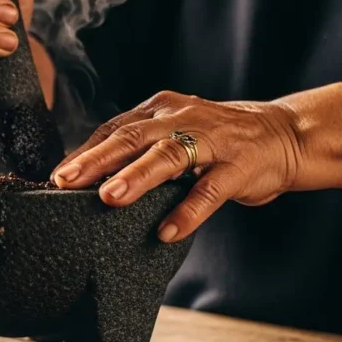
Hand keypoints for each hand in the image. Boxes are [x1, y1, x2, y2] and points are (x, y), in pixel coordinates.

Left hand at [51, 92, 302, 242]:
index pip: (114, 129)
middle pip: (132, 138)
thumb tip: (89, 180)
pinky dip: (188, 211)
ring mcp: (212, 140)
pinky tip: (167, 231)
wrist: (284, 136)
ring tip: (110, 198)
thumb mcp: (175, 135)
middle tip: (65, 182)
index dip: (85, 153)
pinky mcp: (239, 167)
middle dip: (96, 161)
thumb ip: (139, 151)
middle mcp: (182, 118)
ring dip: (137, 177)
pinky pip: (210, 190)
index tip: (57, 178)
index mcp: (160, 110)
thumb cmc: (218, 142)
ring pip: (169, 156)